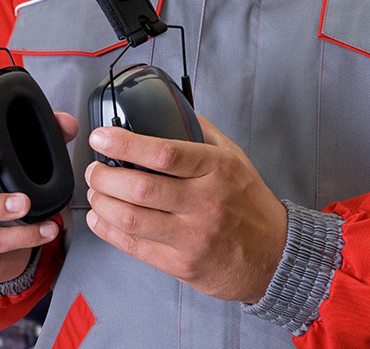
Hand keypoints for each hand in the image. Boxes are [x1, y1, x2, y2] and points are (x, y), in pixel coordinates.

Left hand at [85, 115, 286, 302]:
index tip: (101, 138)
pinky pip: (133, 246)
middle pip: (139, 188)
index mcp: (218, 171)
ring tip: (95, 193)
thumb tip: (169, 107)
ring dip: (101, 203)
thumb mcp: (235, 159)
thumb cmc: (250, 204)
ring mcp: (193, 237)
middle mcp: (206, 203)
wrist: (277, 257)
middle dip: (104, 178)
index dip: (125, 144)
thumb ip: (201, 133)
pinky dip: (107, 230)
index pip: (165, 154)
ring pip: (130, 219)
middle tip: (95, 170)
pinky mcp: (182, 264)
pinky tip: (99, 218)